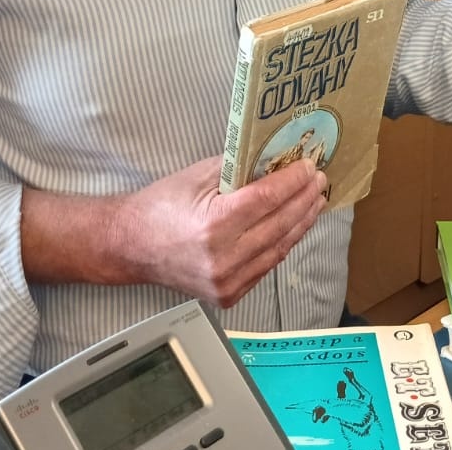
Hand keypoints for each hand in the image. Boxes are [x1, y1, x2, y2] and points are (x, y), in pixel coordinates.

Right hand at [106, 156, 326, 307]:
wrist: (132, 246)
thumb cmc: (161, 206)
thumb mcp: (197, 176)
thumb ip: (237, 168)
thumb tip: (275, 157)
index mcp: (213, 226)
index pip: (267, 199)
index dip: (293, 181)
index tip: (309, 167)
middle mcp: (223, 258)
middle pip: (280, 224)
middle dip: (303, 199)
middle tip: (318, 181)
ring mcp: (227, 282)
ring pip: (278, 248)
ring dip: (300, 223)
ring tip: (314, 202)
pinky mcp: (228, 295)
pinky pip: (266, 266)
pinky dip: (282, 244)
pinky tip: (293, 226)